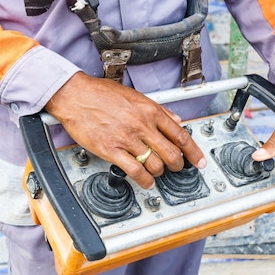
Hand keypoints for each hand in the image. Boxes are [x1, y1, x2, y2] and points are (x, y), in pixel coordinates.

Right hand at [44, 72, 206, 188]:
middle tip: (177, 168)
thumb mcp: (135, 96)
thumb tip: (176, 120)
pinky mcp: (112, 150)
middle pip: (171, 153)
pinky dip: (144, 180)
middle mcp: (142, 125)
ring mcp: (127, 139)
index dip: (194, 152)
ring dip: (159, 172)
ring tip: (157, 173)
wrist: (75, 96)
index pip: (181, 135)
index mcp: (150, 111)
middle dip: (178, 165)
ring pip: (155, 164)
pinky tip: (145, 181)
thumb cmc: (101, 93)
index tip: (199, 161)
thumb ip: (158, 109)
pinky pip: (135, 171)